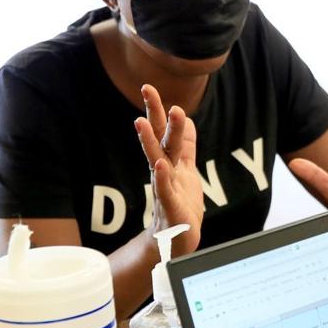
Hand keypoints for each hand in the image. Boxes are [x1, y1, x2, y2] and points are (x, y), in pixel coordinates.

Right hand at [134, 84, 203, 256]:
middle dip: (153, 114)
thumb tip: (186, 120)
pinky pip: (165, 190)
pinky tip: (161, 165)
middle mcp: (165, 171)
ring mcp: (166, 187)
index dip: (158, 110)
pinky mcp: (171, 207)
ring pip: (157, 160)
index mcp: (171, 161)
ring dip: (148, 141)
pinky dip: (163, 178)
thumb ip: (185, 146)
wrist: (178, 241)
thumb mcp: (186, 170)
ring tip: (140, 121)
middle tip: (147, 89)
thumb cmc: (182, 203)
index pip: (163, 131)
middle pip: (158, 138)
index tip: (148, 87)